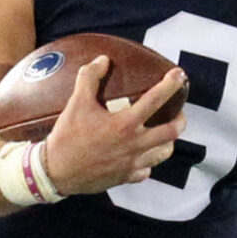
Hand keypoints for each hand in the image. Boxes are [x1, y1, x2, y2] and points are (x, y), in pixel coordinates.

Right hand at [38, 56, 187, 194]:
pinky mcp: (126, 177)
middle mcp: (134, 144)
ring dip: (167, 141)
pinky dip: (147, 161)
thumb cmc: (67, 137)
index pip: (156, 99)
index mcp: (125, 124)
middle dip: (180, 119)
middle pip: (172, 131)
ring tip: (163, 133)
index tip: (179, 75)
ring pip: (164, 153)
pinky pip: (146, 169)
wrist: (56, 172)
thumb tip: (102, 60)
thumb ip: (89, 77)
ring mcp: (132, 163)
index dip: (170, 84)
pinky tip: (141, 154)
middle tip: (177, 112)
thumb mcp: (76, 103)